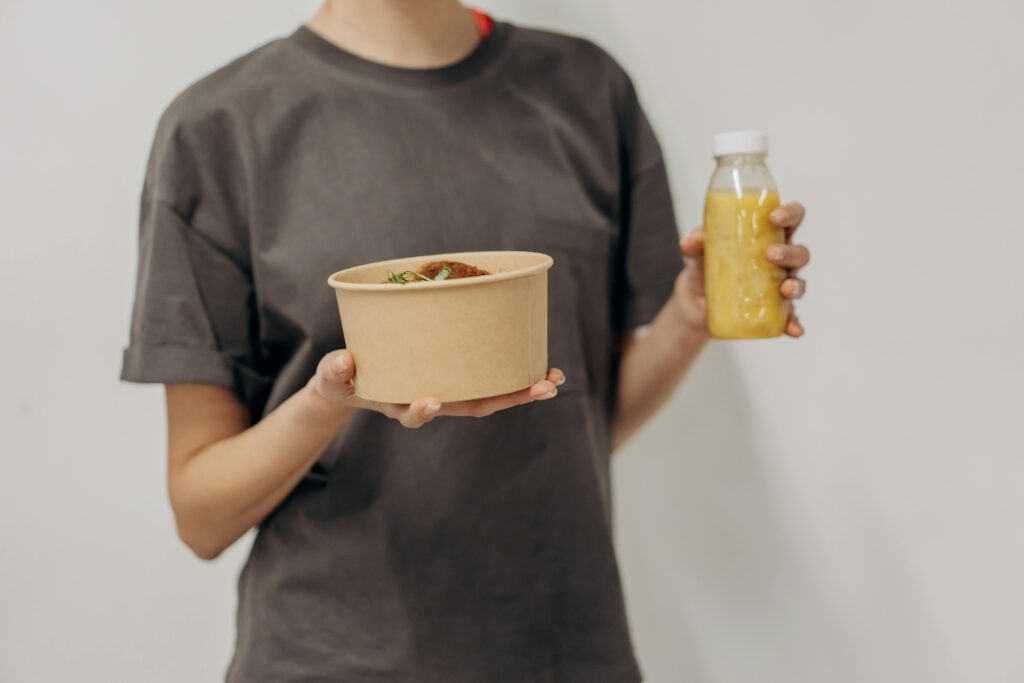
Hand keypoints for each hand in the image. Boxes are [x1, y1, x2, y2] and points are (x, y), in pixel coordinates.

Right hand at [307, 349, 564, 427]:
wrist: (353, 382)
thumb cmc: (342, 378)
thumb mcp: (332, 377)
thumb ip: (335, 371)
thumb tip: (342, 361)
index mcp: (398, 403)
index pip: (414, 412)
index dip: (422, 410)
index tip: (430, 400)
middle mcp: (430, 402)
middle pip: (471, 406)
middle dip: (508, 398)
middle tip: (542, 388)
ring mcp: (447, 392)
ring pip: (488, 396)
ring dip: (522, 390)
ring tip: (553, 381)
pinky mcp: (455, 377)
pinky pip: (487, 379)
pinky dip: (513, 375)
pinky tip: (538, 366)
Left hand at [674, 201, 810, 336]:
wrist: (697, 298)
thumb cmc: (706, 263)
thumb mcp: (698, 252)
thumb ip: (694, 244)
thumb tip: (688, 243)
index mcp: (768, 236)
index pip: (791, 219)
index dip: (790, 213)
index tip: (774, 217)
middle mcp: (780, 260)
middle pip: (799, 252)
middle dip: (789, 252)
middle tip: (769, 255)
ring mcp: (779, 285)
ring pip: (798, 282)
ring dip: (797, 285)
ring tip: (785, 289)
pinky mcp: (774, 310)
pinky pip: (789, 317)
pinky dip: (794, 323)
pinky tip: (794, 330)